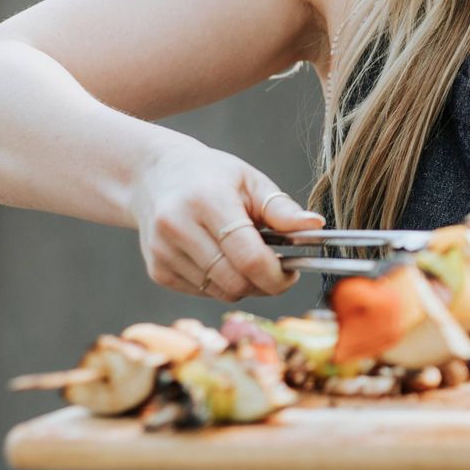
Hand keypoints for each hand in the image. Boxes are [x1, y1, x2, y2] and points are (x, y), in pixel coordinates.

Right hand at [127, 137, 322, 300]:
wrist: (154, 176)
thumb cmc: (211, 176)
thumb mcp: (250, 180)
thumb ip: (281, 209)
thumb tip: (315, 227)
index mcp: (207, 201)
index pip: (249, 257)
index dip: (277, 275)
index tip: (293, 272)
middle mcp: (178, 228)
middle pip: (235, 282)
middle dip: (265, 284)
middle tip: (277, 269)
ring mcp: (163, 253)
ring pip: (221, 293)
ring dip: (244, 285)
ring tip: (247, 257)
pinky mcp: (157, 271)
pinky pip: (203, 293)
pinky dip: (221, 284)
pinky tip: (221, 258)